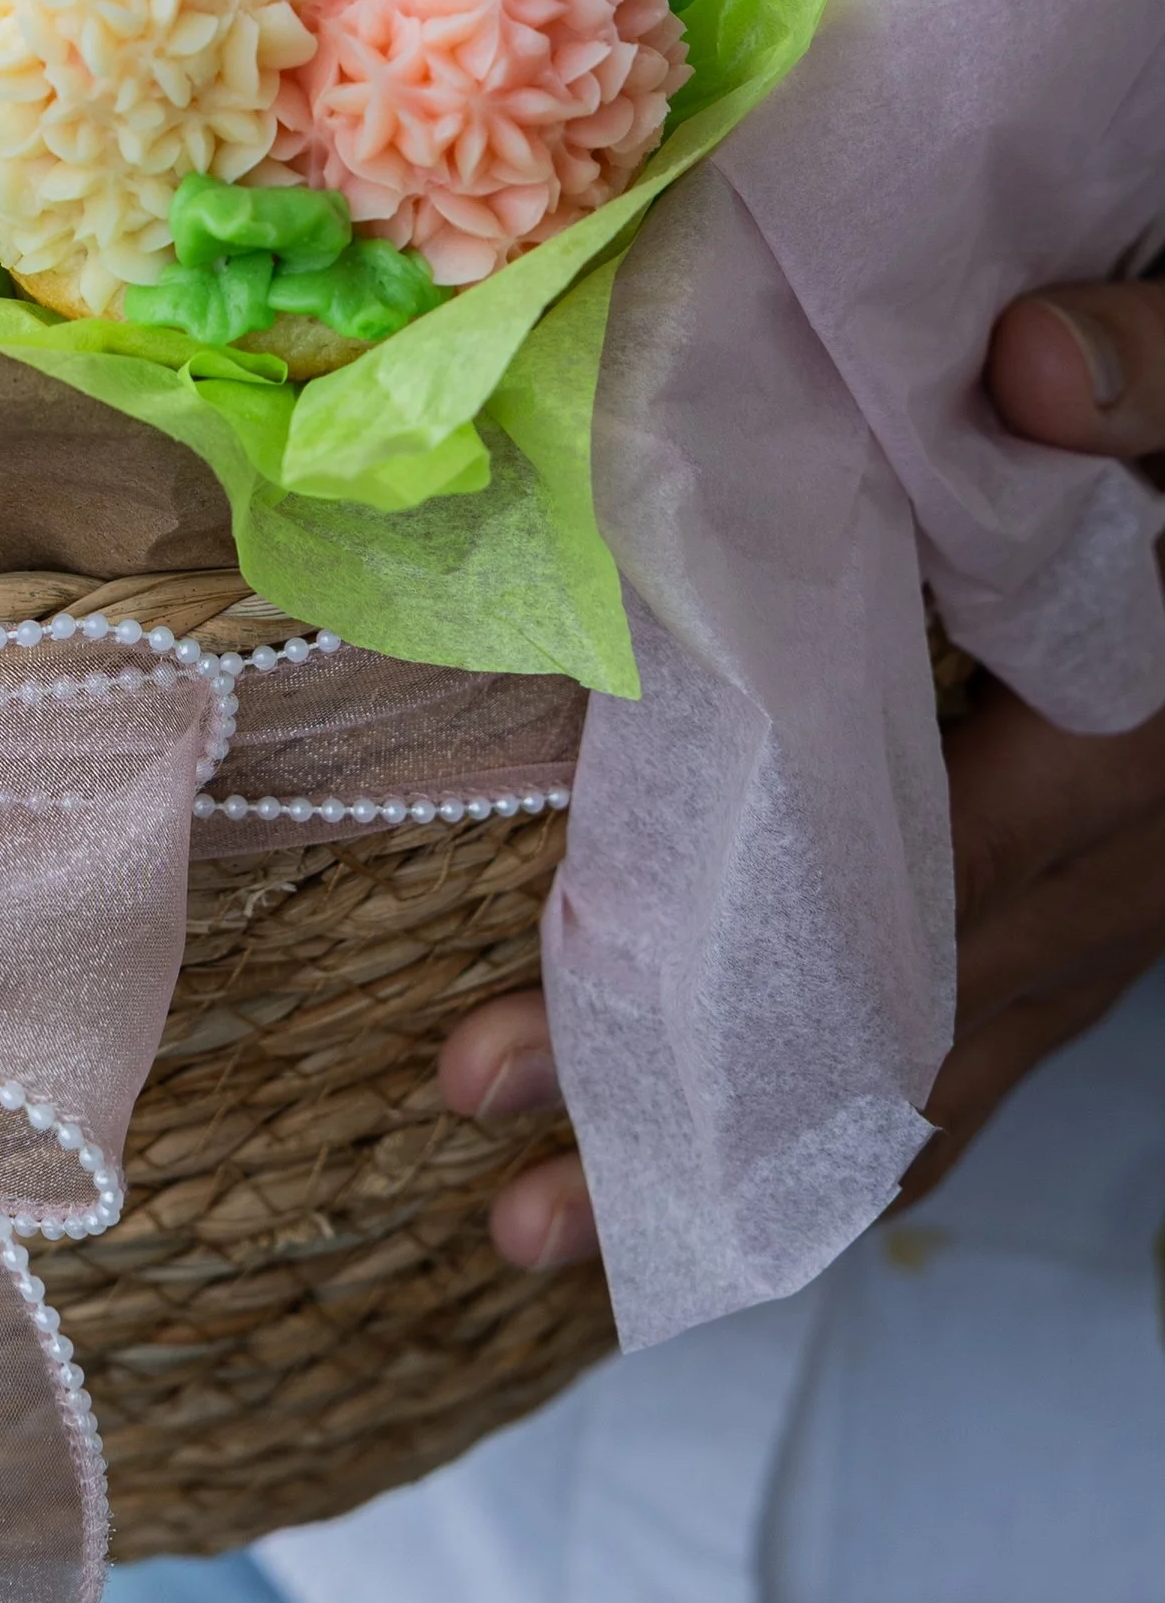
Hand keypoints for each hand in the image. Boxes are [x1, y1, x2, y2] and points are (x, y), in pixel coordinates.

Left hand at [437, 277, 1164, 1268]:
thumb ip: (1146, 377)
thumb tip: (1027, 368)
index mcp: (1120, 747)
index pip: (880, 906)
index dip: (696, 989)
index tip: (509, 1051)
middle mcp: (1127, 868)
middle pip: (886, 1047)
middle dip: (691, 1133)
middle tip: (502, 1210)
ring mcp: (1129, 911)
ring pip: (934, 1083)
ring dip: (760, 1168)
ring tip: (557, 1234)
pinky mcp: (1111, 900)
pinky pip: (981, 1047)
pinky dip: (861, 1129)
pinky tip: (743, 1179)